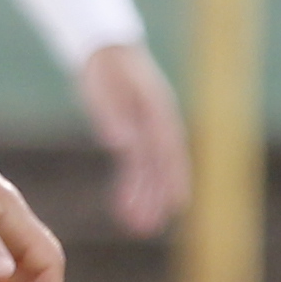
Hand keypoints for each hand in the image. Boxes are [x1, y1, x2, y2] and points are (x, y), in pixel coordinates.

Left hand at [76, 41, 188, 237]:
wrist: (103, 53)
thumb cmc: (107, 70)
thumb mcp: (107, 89)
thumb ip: (115, 117)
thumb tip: (122, 145)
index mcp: (158, 113)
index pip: (169, 151)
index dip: (174, 178)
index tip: (177, 204)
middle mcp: (157, 127)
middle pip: (160, 168)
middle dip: (156, 198)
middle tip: (150, 228)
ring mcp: (146, 133)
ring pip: (148, 172)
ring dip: (144, 199)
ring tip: (138, 228)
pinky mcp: (132, 137)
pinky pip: (133, 167)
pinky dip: (130, 188)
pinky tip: (125, 209)